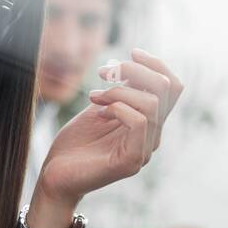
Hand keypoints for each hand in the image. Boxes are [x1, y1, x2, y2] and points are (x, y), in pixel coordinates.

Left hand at [35, 49, 184, 206]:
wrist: (55, 175)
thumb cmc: (75, 144)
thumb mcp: (100, 107)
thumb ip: (120, 90)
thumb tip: (134, 64)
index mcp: (149, 123)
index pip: (172, 87)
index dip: (157, 64)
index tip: (131, 52)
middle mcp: (152, 136)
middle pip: (166, 89)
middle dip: (134, 70)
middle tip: (102, 72)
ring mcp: (144, 150)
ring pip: (151, 103)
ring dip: (118, 90)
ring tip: (94, 97)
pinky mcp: (131, 162)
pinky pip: (138, 122)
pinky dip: (117, 107)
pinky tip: (98, 112)